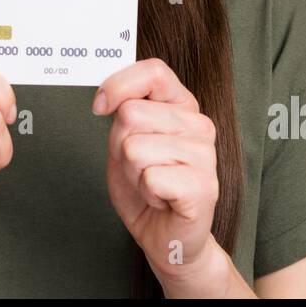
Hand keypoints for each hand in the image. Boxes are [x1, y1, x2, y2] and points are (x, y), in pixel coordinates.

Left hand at [93, 58, 225, 290]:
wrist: (166, 235)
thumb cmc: (146, 186)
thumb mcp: (126, 139)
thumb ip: (124, 110)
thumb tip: (105, 96)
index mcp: (183, 106)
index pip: (153, 71)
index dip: (118, 85)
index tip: (100, 107)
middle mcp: (199, 126)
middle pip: (131, 114)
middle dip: (120, 145)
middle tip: (138, 166)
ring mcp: (205, 156)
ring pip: (134, 148)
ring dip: (132, 172)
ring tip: (151, 184)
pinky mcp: (202, 187)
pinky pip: (149, 177)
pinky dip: (145, 192)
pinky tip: (162, 199)